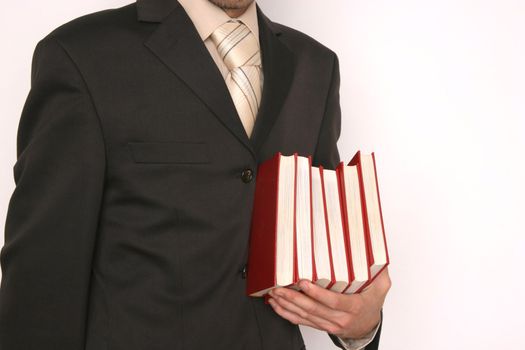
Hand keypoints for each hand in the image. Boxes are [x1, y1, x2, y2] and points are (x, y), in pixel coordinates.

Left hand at [267, 267, 390, 338]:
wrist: (368, 327)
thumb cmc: (371, 304)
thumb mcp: (380, 287)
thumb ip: (379, 271)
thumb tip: (376, 251)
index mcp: (353, 307)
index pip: (333, 301)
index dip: (317, 293)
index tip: (303, 283)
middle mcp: (340, 318)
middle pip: (314, 309)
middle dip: (294, 298)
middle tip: (280, 287)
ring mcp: (329, 324)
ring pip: (305, 316)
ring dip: (287, 305)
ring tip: (274, 293)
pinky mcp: (321, 326)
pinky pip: (302, 322)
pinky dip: (287, 314)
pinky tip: (277, 305)